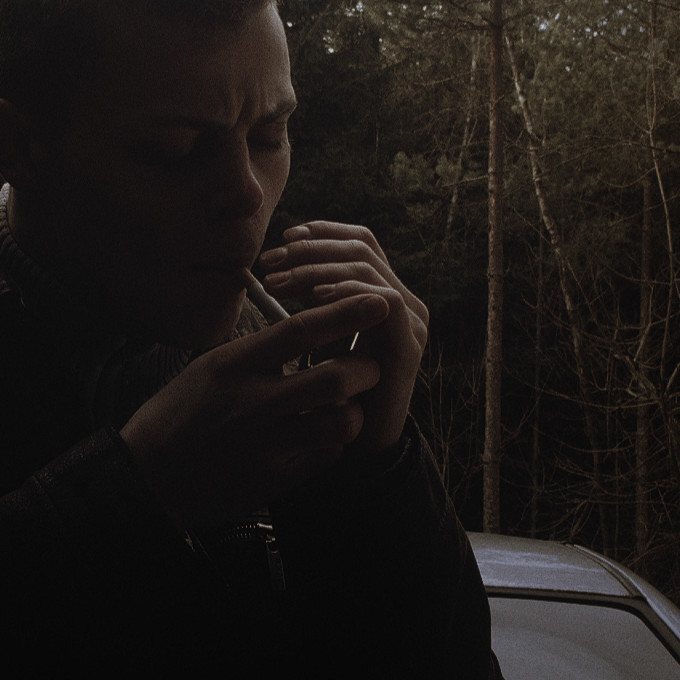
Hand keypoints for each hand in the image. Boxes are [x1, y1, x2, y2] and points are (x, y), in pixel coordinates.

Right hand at [120, 294, 391, 526]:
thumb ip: (256, 351)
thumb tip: (306, 329)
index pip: (300, 330)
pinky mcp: (274, 479)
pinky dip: (333, 443)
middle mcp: (252, 402)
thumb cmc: (178, 415)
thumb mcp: (207, 368)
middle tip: (367, 365)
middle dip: (365, 367)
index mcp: (233, 365)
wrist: (147, 477)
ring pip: (342, 421)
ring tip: (346, 405)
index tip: (377, 299)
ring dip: (354, 410)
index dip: (345, 312)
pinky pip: (327, 456)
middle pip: (336, 376)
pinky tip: (321, 436)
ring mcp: (265, 444)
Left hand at [257, 221, 427, 454]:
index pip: (361, 244)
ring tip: (277, 284)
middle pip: (361, 250)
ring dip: (316, 270)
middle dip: (310, 249)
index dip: (324, 233)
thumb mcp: (320, 338)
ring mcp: (411, 322)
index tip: (283, 237)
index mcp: (384, 294)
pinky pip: (384, 302)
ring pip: (367, 270)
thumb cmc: (331, 391)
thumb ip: (314, 304)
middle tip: (269, 263)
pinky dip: (348, 292)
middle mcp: (404, 302)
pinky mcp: (408, 345)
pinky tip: (315, 298)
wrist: (356, 446)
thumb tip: (279, 267)